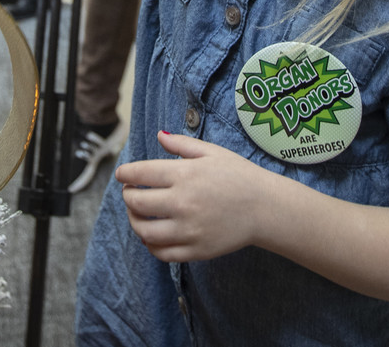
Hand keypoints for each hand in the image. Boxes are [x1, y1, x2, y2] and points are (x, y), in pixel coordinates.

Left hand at [115, 131, 276, 261]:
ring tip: (138, 214)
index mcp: (184, 174)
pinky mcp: (196, 250)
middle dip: (128, 196)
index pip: (139, 174)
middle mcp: (182, 203)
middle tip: (131, 192)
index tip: (123, 175)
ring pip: (144, 230)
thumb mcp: (211, 152)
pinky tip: (152, 235)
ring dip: (134, 221)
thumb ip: (181, 144)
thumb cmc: (239, 175)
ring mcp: (189, 229)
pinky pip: (162, 252)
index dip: (125, 174)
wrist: (266, 207)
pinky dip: (150, 245)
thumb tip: (159, 135)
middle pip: (136, 202)